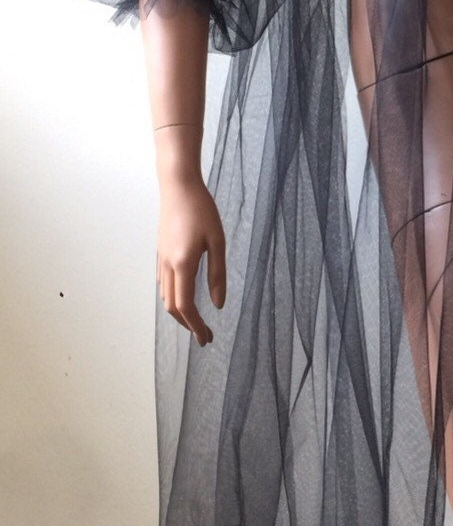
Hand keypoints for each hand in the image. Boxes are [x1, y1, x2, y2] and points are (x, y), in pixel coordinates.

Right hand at [156, 174, 225, 345]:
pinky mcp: (161, 253)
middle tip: (205, 335)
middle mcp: (167, 266)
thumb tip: (218, 304)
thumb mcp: (217, 242)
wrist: (178, 186)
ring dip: (180, 313)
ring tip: (196, 321)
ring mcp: (161, 259)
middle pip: (173, 306)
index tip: (206, 338)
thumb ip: (218, 274)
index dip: (195, 326)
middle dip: (188, 324)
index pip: (186, 306)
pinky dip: (174, 298)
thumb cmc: (202, 210)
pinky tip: (186, 296)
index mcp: (182, 264)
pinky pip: (164, 284)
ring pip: (166, 296)